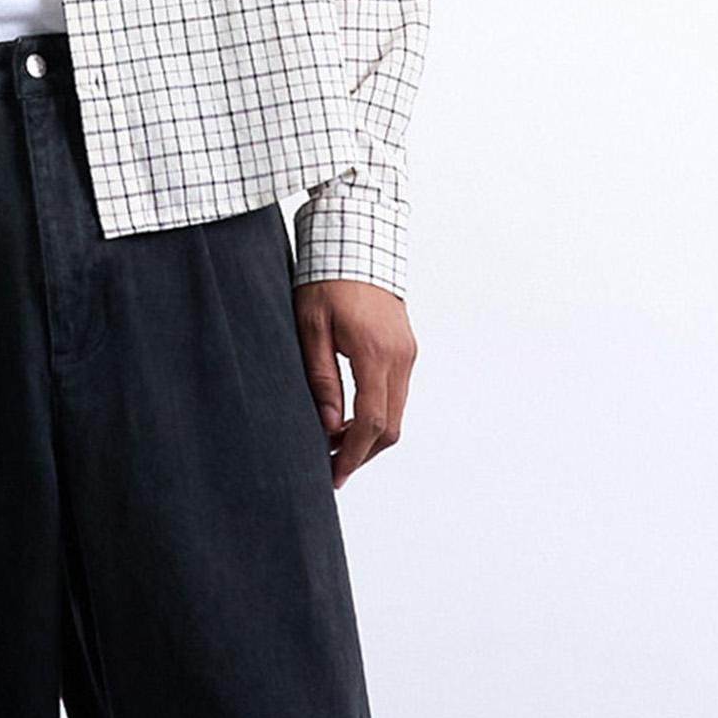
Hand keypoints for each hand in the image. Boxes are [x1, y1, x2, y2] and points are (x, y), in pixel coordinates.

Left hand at [293, 279, 415, 486]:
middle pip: (389, 426)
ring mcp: (407, 353)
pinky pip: (396, 394)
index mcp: (374, 352)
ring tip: (335, 445)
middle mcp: (399, 356)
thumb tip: (329, 425)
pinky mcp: (406, 349)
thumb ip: (321, 378)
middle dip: (362, 453)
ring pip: (396, 413)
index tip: (333, 474)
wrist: (356, 243)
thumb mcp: (310, 327)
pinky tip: (349, 418)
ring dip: (369, 436)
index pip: (371, 421)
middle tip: (331, 467)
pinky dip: (377, 414)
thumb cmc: (326, 279)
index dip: (352, 454)